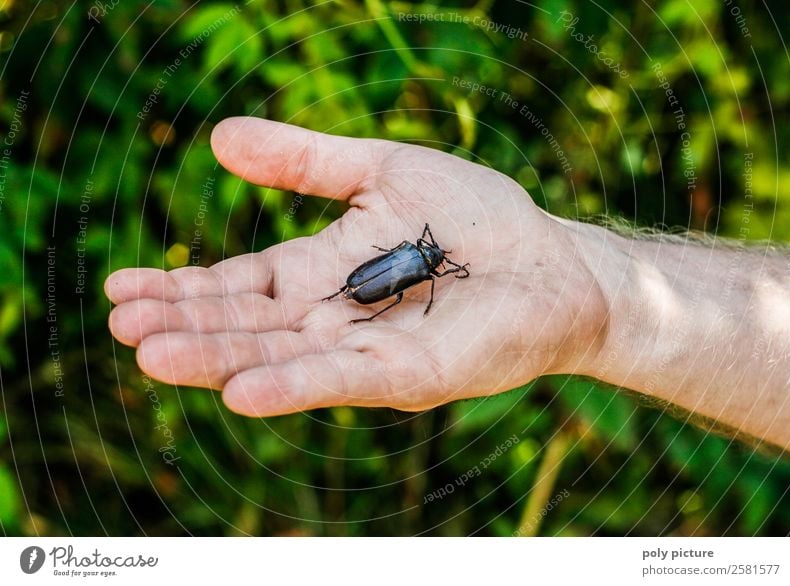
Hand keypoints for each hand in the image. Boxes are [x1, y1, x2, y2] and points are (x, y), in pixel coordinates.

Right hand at [105, 118, 607, 415]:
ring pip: (283, 358)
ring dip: (219, 359)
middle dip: (187, 327)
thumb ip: (305, 161)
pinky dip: (292, 386)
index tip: (120, 286)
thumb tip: (218, 136)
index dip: (184, 287)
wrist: (550, 258)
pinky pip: (343, 381)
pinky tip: (240, 391)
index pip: (240, 284)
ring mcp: (368, 351)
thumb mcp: (382, 169)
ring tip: (152, 357)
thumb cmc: (475, 216)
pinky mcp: (410, 376)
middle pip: (249, 326)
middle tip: (122, 326)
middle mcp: (334, 317)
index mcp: (323, 271)